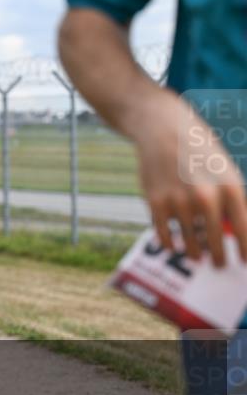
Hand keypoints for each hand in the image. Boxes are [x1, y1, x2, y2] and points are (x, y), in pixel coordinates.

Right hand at [132, 91, 246, 266]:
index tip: (244, 262)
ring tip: (196, 256)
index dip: (244, 250)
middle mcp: (205, 197)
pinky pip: (165, 234)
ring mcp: (178, 201)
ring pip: (189, 242)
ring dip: (194, 253)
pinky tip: (174, 245)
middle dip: (219, 257)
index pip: (242, 230)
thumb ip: (231, 201)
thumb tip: (233, 233)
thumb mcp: (224, 171)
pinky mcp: (155, 202)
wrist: (163, 130)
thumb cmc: (199, 152)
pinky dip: (170, 243)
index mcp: (229, 188)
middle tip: (220, 264)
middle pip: (215, 241)